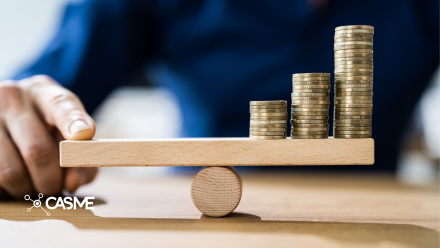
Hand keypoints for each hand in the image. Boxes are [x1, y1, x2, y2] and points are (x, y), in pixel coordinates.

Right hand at [0, 75, 97, 198]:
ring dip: (27, 190)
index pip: (60, 105)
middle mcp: (14, 98)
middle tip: (54, 189)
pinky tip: (11, 184)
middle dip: (51, 181)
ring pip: (11, 171)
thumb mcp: (69, 135)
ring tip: (33, 188)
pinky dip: (6, 191)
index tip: (84, 133)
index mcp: (45, 93)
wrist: (8, 115)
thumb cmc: (47, 129)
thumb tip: (72, 182)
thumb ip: (82, 159)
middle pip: (38, 151)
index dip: (73, 121)